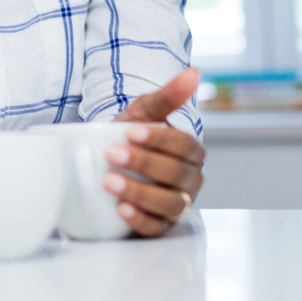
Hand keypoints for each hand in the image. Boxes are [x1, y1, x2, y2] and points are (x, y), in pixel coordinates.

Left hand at [107, 67, 204, 236]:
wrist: (108, 161)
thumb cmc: (130, 136)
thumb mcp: (143, 113)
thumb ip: (166, 96)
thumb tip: (193, 72)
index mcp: (191, 151)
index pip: (184, 146)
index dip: (159, 139)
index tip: (131, 132)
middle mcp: (189, 179)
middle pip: (175, 175)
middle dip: (143, 164)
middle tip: (111, 154)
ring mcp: (177, 204)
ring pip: (169, 203)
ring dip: (139, 193)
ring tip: (110, 181)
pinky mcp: (160, 225)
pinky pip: (156, 227)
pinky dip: (140, 219)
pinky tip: (121, 209)